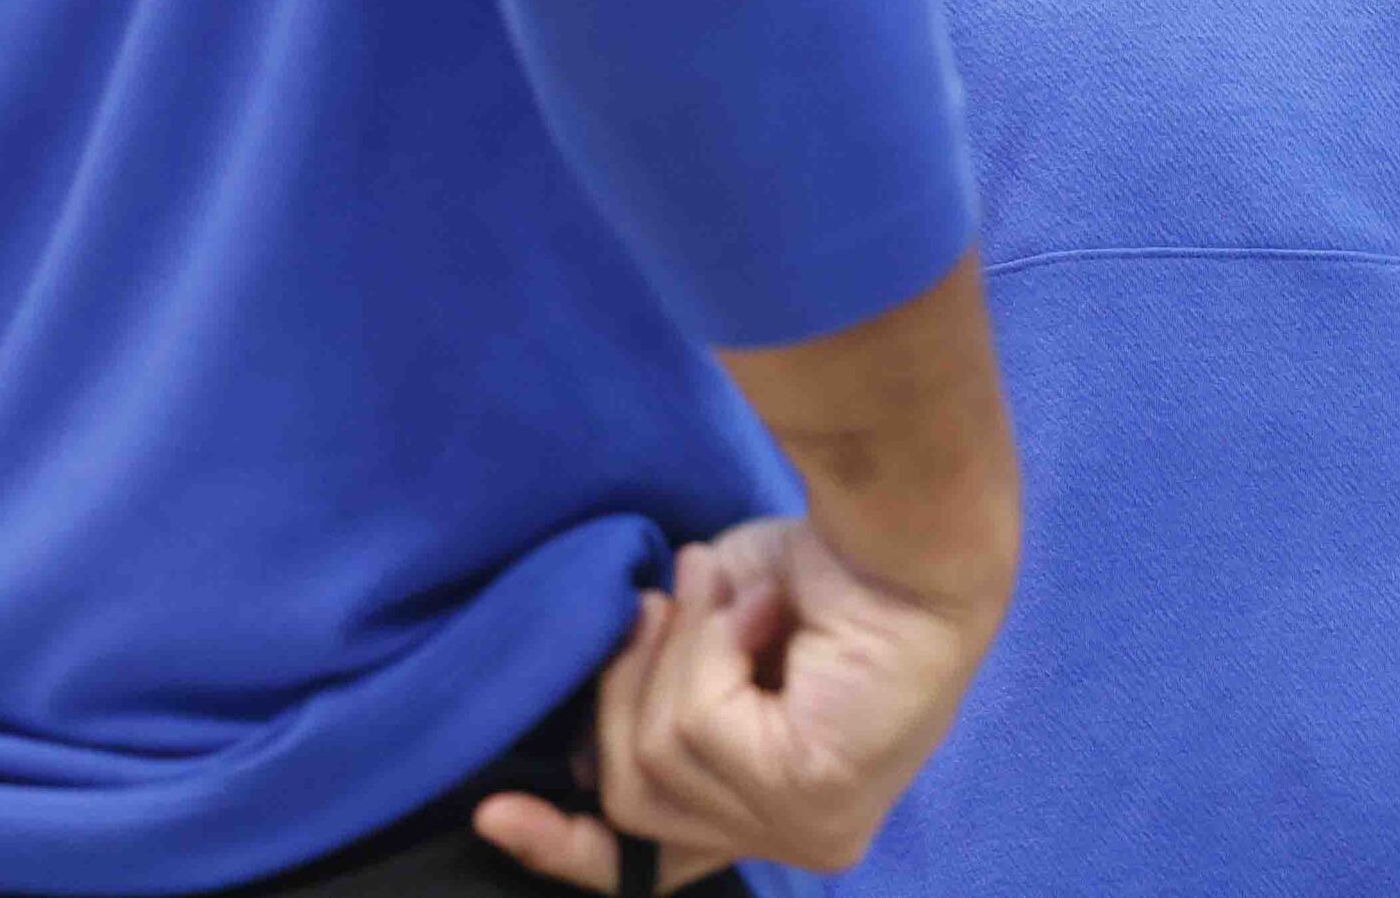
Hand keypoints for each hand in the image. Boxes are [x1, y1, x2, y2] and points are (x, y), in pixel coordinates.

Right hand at [474, 517, 999, 888]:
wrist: (908, 535)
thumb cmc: (823, 573)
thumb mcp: (707, 641)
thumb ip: (652, 704)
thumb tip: (576, 746)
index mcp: (778, 814)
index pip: (653, 865)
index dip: (563, 847)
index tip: (491, 813)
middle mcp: (801, 842)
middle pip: (629, 801)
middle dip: (627, 689)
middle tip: (667, 601)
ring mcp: (807, 830)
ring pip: (654, 756)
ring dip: (680, 651)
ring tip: (735, 595)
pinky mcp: (806, 795)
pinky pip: (693, 725)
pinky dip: (712, 647)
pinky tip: (767, 614)